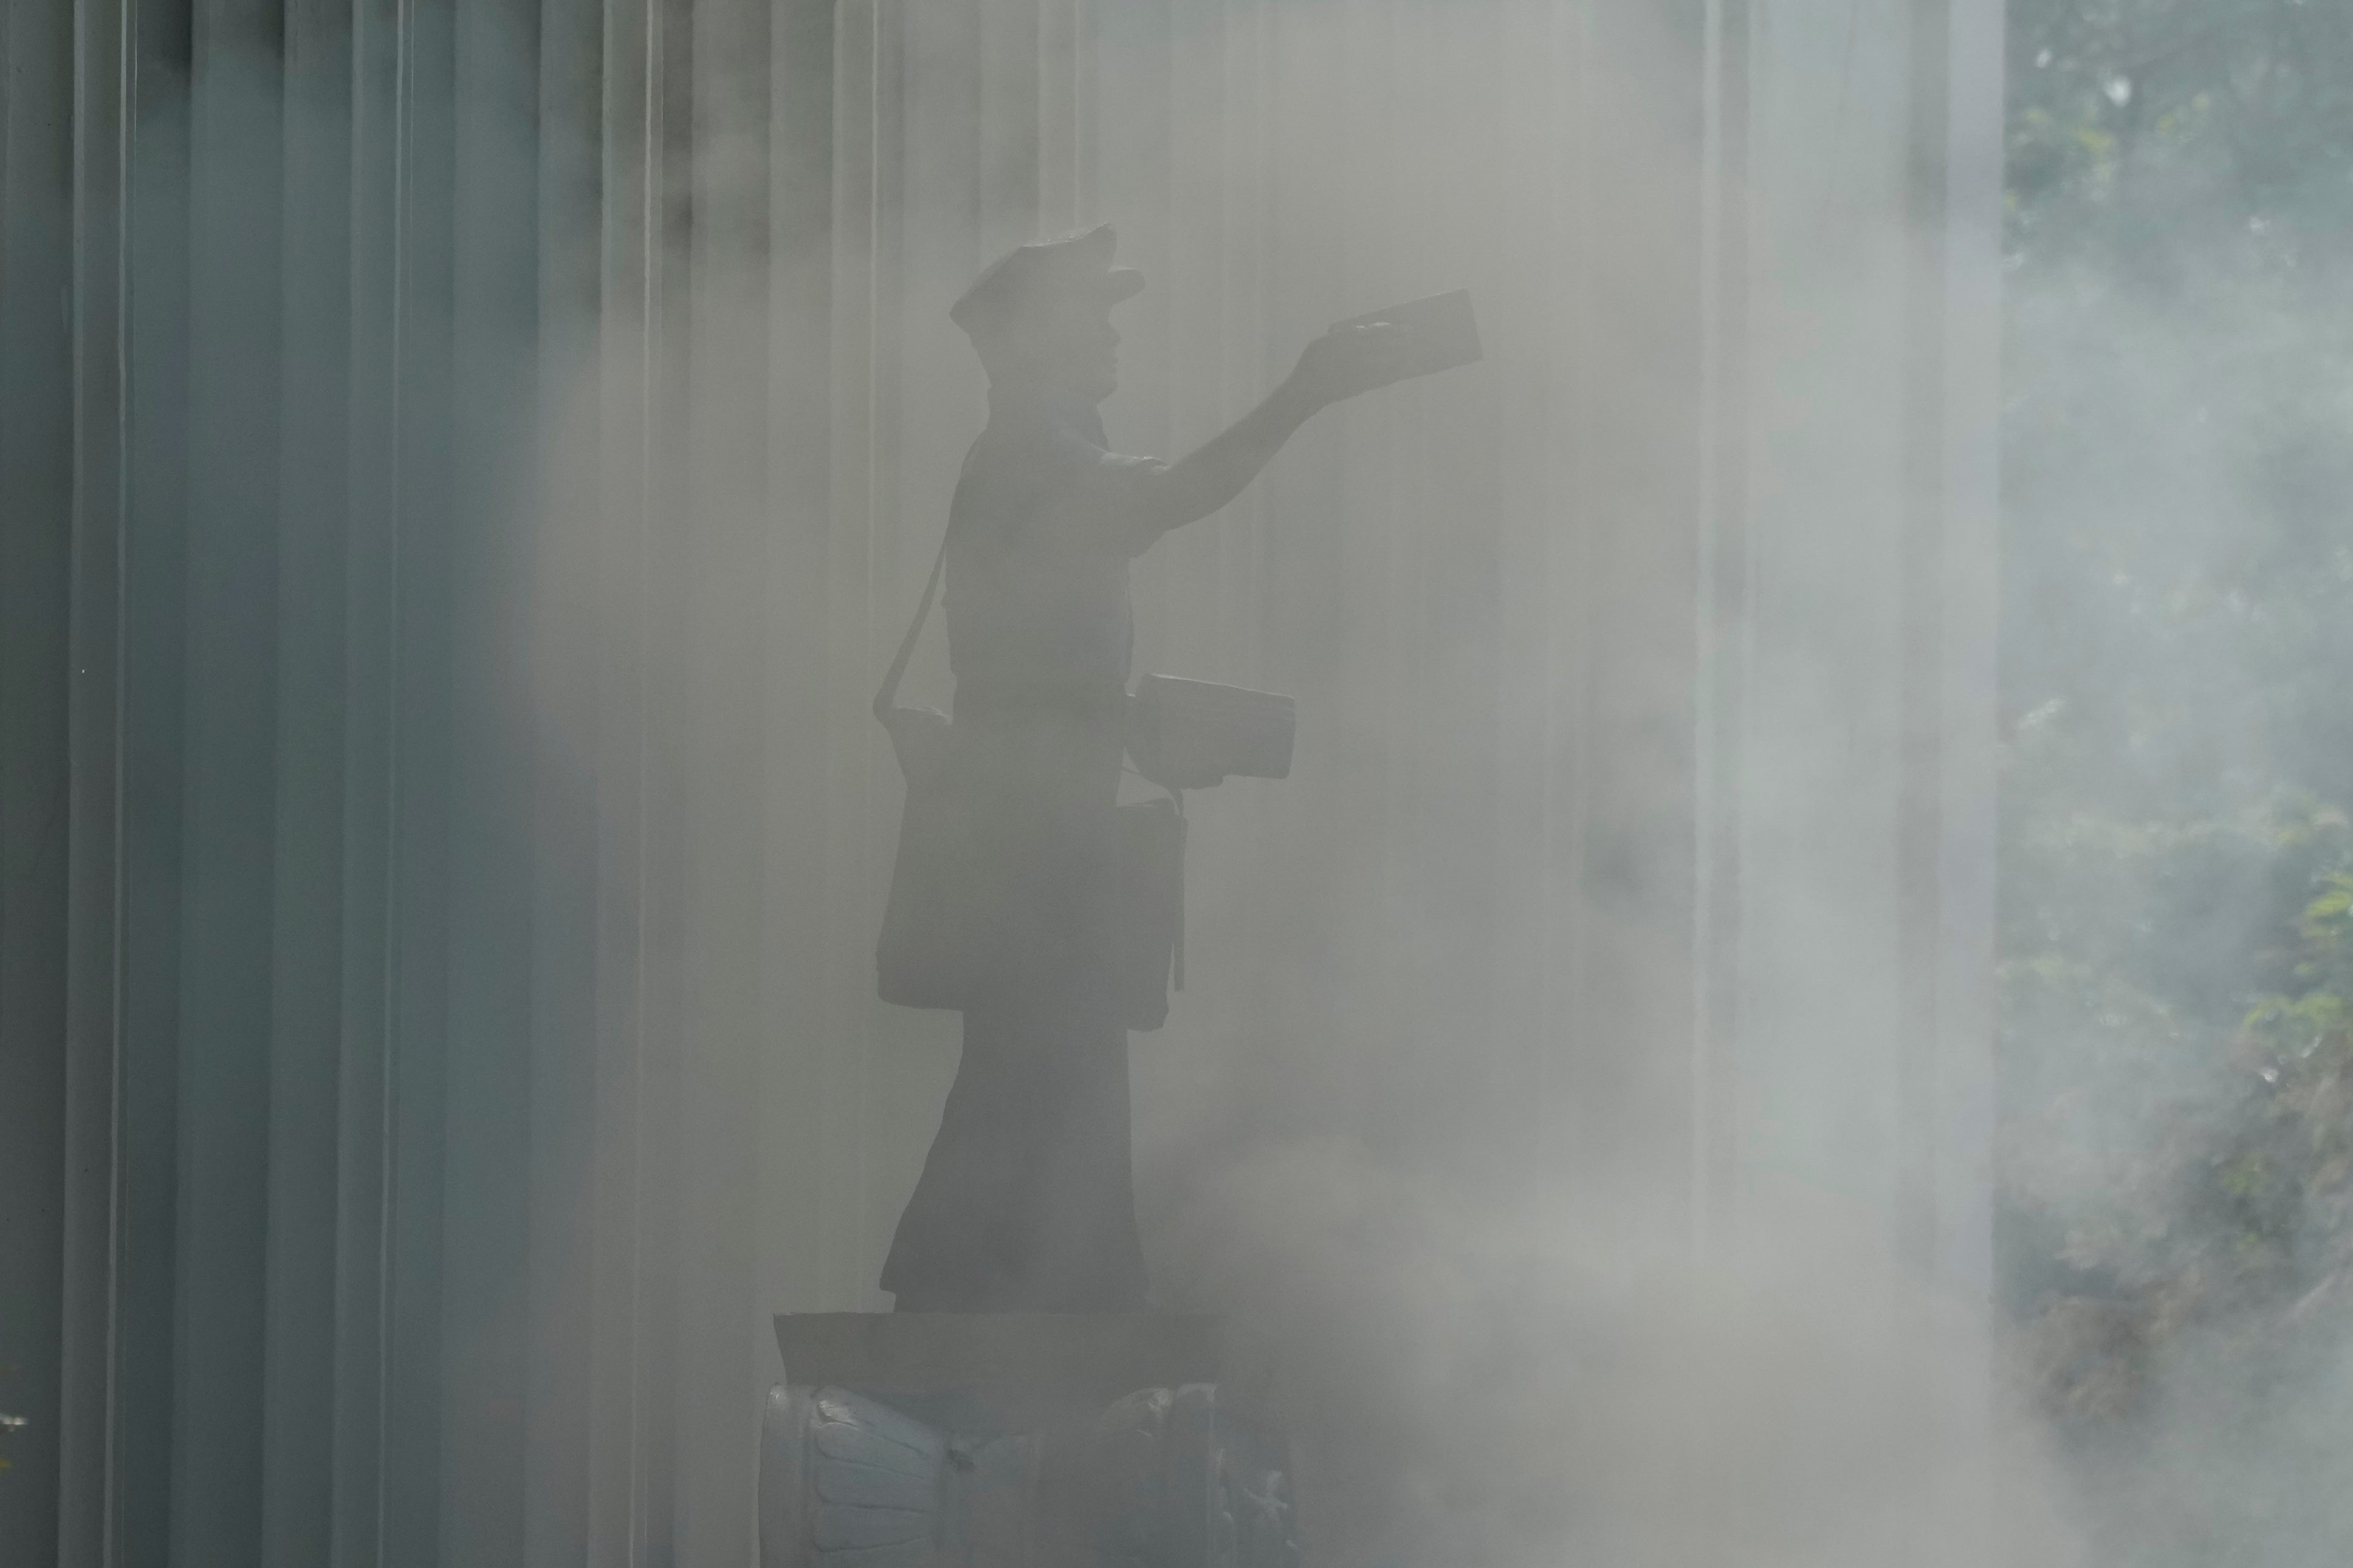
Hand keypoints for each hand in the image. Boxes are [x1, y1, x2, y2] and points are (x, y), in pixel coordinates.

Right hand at [1286, 320, 1415, 407]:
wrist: (1304, 393)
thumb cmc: (1311, 365)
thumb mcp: (1320, 344)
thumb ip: (1341, 336)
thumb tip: (1363, 329)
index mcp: (1339, 342)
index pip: (1369, 332)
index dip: (1386, 329)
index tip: (1399, 326)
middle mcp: (1348, 357)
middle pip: (1379, 346)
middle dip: (1397, 340)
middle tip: (1412, 336)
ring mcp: (1354, 373)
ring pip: (1382, 362)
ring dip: (1397, 356)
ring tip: (1411, 352)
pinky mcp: (1357, 387)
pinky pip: (1377, 379)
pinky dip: (1390, 374)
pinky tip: (1400, 371)